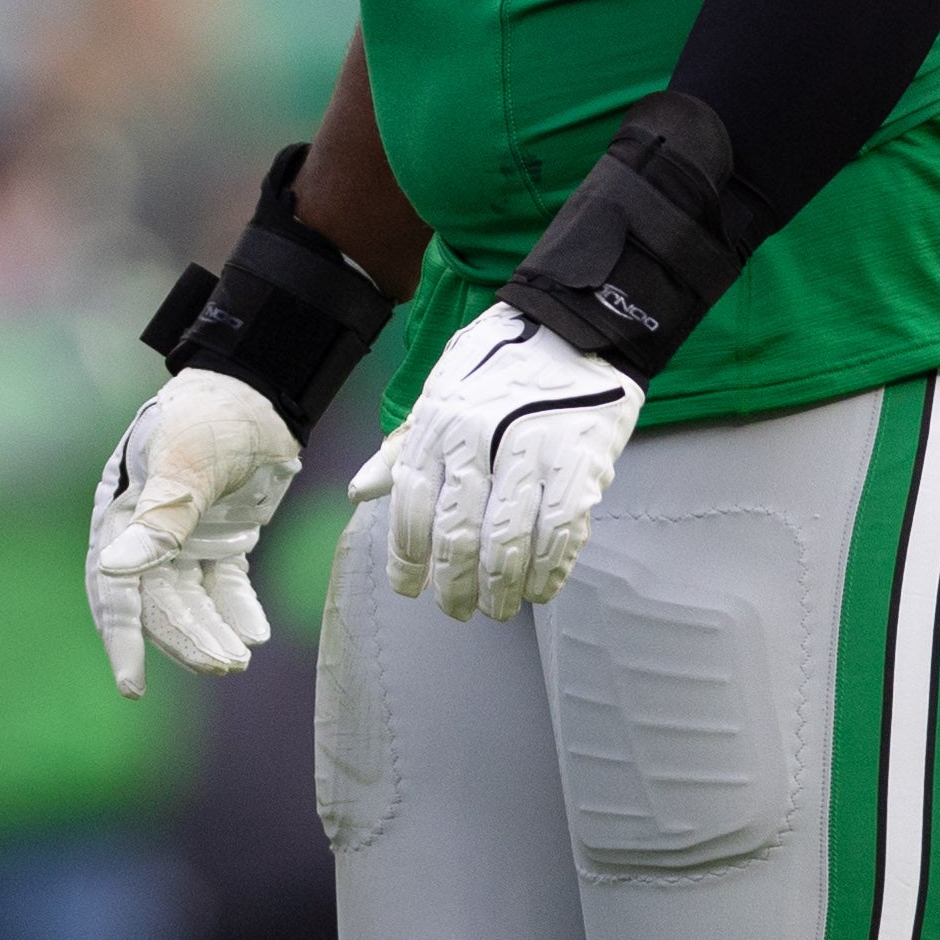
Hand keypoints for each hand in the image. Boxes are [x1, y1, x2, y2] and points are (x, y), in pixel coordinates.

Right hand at [89, 368, 299, 695]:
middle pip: (157, 601)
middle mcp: (145, 531)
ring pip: (191, 600)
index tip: (132, 686)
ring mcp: (184, 536)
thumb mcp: (184, 460)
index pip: (114, 587)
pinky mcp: (220, 537)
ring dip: (211, 631)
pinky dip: (236, 609)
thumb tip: (114, 569)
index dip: (123, 638)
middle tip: (223, 665)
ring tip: (240, 660)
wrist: (257, 390)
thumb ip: (158, 517)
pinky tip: (255, 632)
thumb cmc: (208, 415)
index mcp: (120, 512)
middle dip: (184, 639)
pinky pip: (223, 586)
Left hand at [352, 302, 643, 620]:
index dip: (406, 555)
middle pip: (456, 534)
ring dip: (500, 590)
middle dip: (453, 585)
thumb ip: (403, 448)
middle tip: (455, 609)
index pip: (410, 504)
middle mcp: (477, 441)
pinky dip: (548, 572)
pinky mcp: (579, 466)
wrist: (575, 329)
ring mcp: (530, 455)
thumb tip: (360, 491)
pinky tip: (539, 588)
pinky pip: (559, 535)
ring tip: (497, 608)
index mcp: (437, 424)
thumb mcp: (439, 394)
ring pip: (506, 545)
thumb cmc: (499, 365)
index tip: (409, 587)